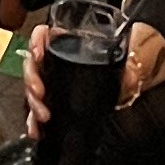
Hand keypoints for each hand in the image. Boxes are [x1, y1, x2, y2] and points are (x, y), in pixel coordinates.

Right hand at [25, 16, 164, 131]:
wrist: (125, 94)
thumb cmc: (122, 72)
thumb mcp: (127, 63)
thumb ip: (130, 62)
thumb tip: (132, 62)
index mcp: (70, 45)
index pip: (45, 35)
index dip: (37, 41)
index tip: (38, 55)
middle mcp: (57, 62)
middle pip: (33, 64)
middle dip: (32, 79)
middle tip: (40, 93)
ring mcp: (53, 84)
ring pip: (32, 89)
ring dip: (33, 103)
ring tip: (43, 116)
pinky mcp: (53, 104)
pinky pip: (36, 111)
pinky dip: (33, 121)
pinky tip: (36, 129)